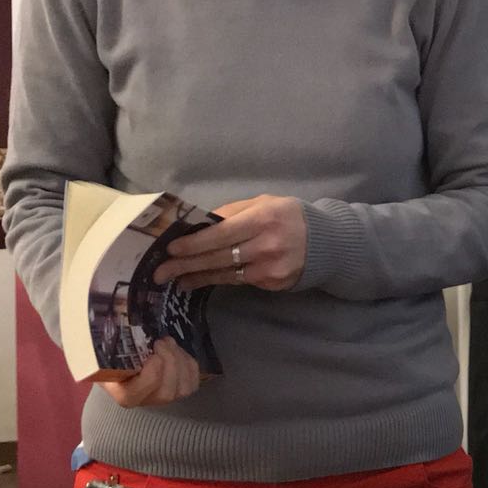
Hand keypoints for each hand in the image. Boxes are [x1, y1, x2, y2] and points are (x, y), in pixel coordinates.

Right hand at [97, 338, 199, 408]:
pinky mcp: (177, 390)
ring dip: (181, 361)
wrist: (121, 350)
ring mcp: (161, 397)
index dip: (151, 371)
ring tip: (168, 343)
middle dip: (170, 362)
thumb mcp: (102, 343)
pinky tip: (177, 351)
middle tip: (161, 341)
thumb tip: (92, 311)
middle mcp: (141, 400)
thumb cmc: (110, 346)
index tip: (152, 346)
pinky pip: (192, 383)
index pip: (135, 395)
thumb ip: (100, 338)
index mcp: (119, 391)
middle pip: (166, 393)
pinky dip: (190, 364)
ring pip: (182, 390)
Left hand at [153, 195, 307, 291]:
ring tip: (176, 281)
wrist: (327, 243)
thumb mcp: (264, 203)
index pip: (221, 234)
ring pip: (226, 274)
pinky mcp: (274, 283)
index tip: (171, 249)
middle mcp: (267, 245)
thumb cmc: (289, 216)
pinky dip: (219, 280)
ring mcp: (271, 268)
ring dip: (198, 278)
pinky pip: (240, 280)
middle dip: (186, 265)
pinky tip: (202, 281)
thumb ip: (233, 212)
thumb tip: (200, 223)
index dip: (194, 243)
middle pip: (218, 257)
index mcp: (262, 219)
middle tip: (160, 273)